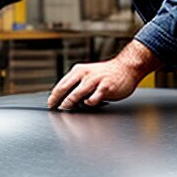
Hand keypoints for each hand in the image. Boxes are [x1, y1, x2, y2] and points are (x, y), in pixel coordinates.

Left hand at [47, 40, 161, 109]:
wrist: (126, 67)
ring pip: (77, 94)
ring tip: (67, 107)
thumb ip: (78, 84)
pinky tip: (89, 103)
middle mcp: (85, 74)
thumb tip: (66, 99)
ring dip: (70, 102)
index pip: (61, 84)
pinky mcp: (105, 88)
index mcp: (79, 71)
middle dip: (58, 100)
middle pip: (65, 89)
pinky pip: (93, 98)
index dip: (54, 96)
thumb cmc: (107, 74)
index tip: (50, 104)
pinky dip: (89, 102)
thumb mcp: (89, 75)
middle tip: (55, 108)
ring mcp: (95, 81)